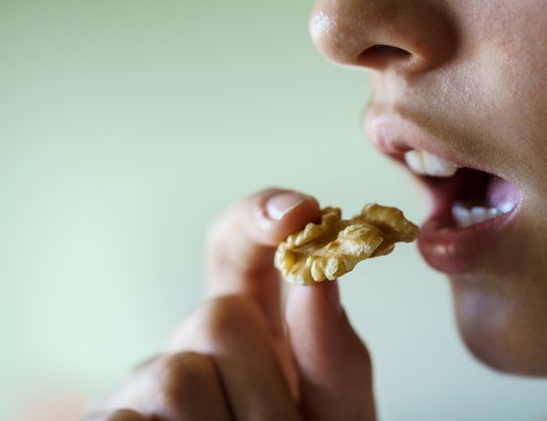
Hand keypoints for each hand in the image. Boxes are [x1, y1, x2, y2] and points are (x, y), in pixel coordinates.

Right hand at [84, 188, 375, 420]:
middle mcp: (193, 344)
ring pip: (180, 375)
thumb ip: (333, 352)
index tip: (301, 211)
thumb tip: (320, 278)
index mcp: (253, 327)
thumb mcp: (336, 408)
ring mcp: (144, 386)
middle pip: (218, 315)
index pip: (237, 245)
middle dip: (263, 387)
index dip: (259, 215)